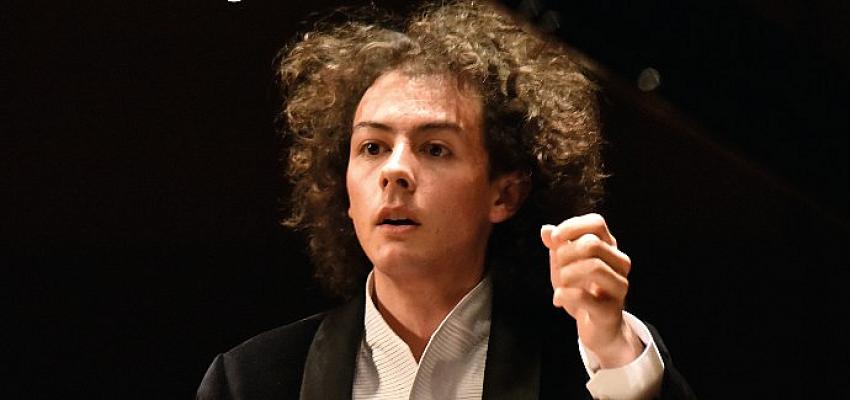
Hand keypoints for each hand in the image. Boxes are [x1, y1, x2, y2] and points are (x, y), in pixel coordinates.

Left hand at [541, 213, 643, 368]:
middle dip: (565, 254)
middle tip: (559, 267)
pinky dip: (563, 295)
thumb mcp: (565, 266)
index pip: (597, 223)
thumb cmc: (582, 291)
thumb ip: (557, 247)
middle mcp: (619, 264)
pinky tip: (558, 299)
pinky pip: (583, 296)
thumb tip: (545, 229)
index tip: (555, 239)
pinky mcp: (610, 310)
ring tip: (561, 284)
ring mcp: (618, 286)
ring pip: (594, 266)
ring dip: (567, 274)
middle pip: (592, 244)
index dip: (572, 227)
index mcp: (610, 248)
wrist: (598, 328)